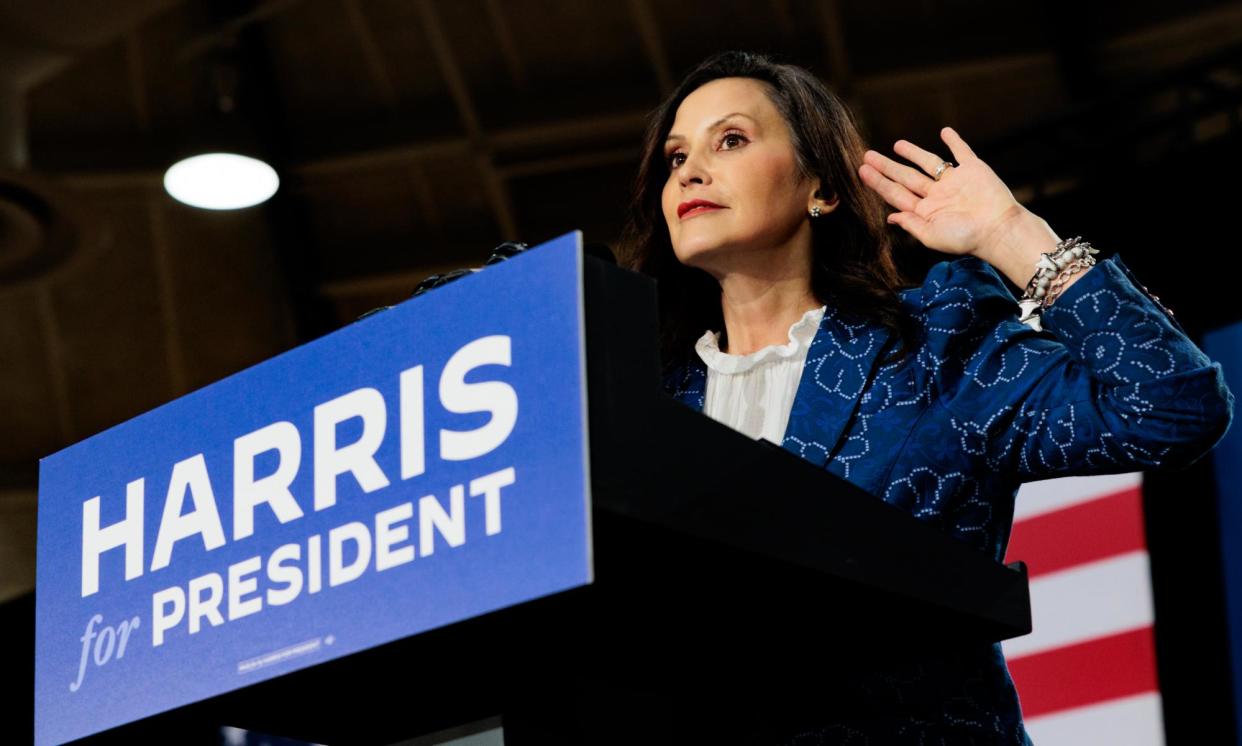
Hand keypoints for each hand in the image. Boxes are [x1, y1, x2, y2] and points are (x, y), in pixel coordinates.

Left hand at [858, 127, 1024, 258]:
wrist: (998, 229)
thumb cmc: (965, 238)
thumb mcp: (931, 236)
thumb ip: (911, 224)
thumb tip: (890, 217)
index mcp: (926, 211)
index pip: (896, 194)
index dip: (879, 183)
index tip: (862, 172)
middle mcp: (937, 195)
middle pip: (906, 177)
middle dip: (887, 167)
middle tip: (868, 156)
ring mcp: (954, 181)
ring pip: (929, 163)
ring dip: (913, 153)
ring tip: (896, 145)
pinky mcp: (973, 170)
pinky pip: (962, 152)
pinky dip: (954, 141)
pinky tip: (945, 132)